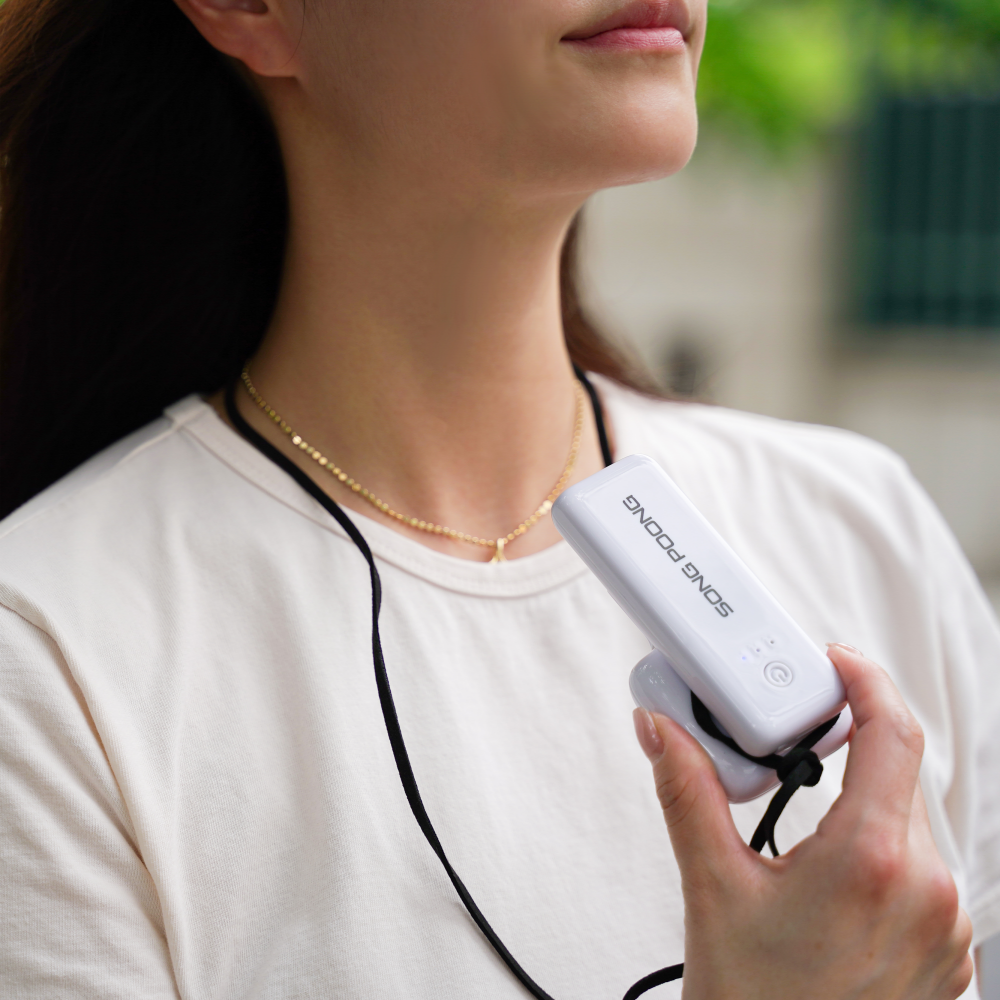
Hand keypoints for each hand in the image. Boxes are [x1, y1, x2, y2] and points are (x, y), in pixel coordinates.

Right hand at [633, 644, 972, 999]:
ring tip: (800, 825)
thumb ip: (687, 792)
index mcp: (873, 862)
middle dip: (846, 744)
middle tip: (792, 739)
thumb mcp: (711, 888)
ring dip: (861, 801)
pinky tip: (830, 874)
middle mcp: (928, 892)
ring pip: (910, 822)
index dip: (865, 680)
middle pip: (899, 773)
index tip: (833, 660)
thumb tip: (662, 729)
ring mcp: (946, 928)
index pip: (893, 733)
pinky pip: (921, 870)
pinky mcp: (947, 953)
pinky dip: (879, 848)